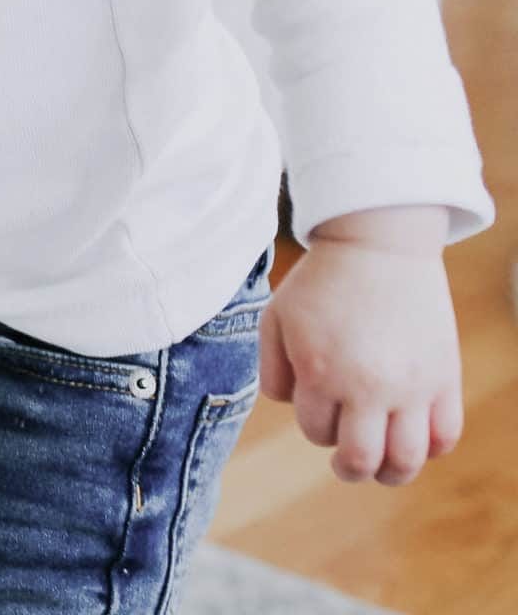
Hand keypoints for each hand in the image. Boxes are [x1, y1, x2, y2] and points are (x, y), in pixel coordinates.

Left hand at [260, 206, 462, 484]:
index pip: (315, 430)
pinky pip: (445, 436)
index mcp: (321, 371)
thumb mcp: (277, 317)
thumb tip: (290, 408)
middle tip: (345, 465)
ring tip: (382, 468)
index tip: (317, 408)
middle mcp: (368, 386)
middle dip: (349, 468)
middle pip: (361, 459)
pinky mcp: (444, 378)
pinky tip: (414, 438)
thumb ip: (273, 368)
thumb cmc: (321, 282)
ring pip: (407, 460)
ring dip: (391, 473)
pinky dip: (430, 449)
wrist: (377, 244)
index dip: (313, 425)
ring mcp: (411, 386)